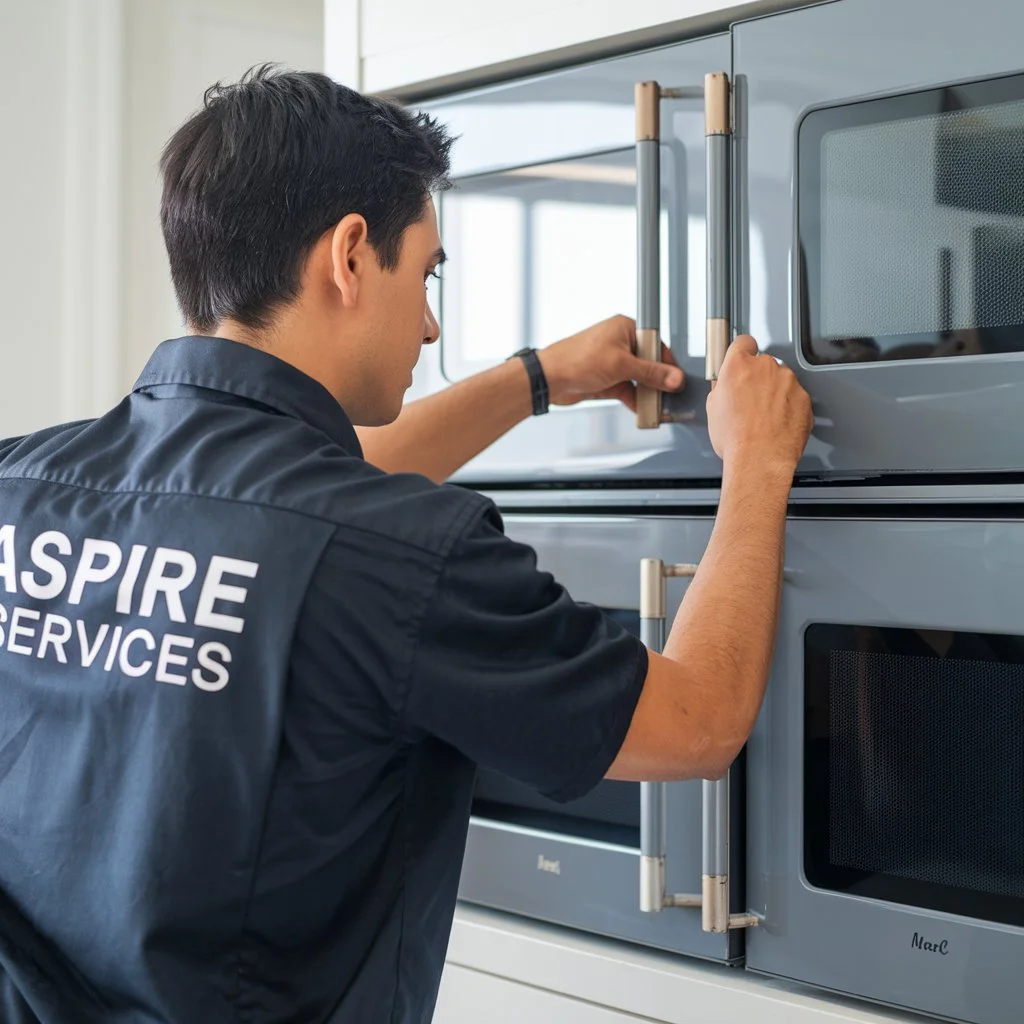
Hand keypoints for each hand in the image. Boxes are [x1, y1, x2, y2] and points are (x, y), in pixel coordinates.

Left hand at [538, 315, 684, 411]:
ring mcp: (613, 363)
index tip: (676, 380)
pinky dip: (635, 400)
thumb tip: (673, 377)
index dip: (667, 364)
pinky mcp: (606, 379)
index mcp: (625, 328)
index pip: (656, 345)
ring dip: (647, 394)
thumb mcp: (621, 365)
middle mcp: (620, 343)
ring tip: (656, 407)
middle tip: (668, 396)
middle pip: (649, 364)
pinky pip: (628, 390)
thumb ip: (651, 373)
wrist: (549, 379)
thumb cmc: (576, 360)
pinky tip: (642, 410)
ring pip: (639, 379)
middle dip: (657, 382)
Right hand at [706, 335, 812, 474]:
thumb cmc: (736, 439)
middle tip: (750, 401)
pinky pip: (795, 397)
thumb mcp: (713, 409)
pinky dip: (789, 407)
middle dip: (758, 378)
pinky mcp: (805, 398)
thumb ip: (721, 388)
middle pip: (764, 363)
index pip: (743, 342)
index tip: (743, 359)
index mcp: (739, 366)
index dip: (742, 351)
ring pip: (781, 381)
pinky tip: (777, 424)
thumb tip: (724, 387)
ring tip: (763, 418)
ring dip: (775, 393)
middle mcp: (766, 367)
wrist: (759, 460)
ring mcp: (789, 381)